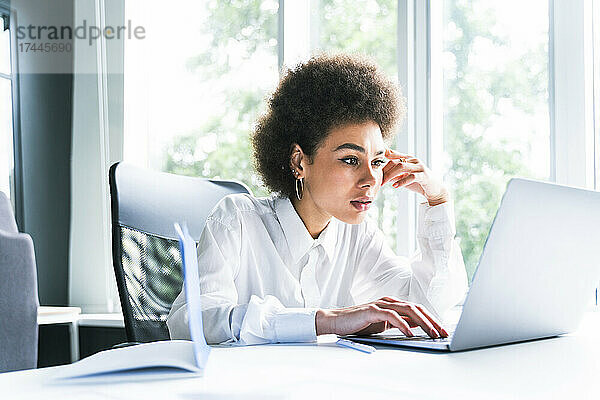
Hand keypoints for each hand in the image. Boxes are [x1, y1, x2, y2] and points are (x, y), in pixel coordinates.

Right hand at [315, 297, 447, 337]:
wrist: (335, 322)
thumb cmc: (357, 324)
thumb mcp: (382, 325)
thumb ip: (398, 323)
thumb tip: (417, 326)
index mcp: (391, 304)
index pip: (417, 309)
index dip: (431, 319)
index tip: (442, 330)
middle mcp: (388, 301)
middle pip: (416, 308)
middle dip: (432, 320)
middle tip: (442, 332)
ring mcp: (380, 304)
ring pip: (407, 310)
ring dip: (422, 322)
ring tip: (432, 333)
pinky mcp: (372, 310)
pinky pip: (392, 316)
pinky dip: (403, 325)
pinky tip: (410, 333)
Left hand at [381, 148, 448, 205]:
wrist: (434, 190)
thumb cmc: (418, 182)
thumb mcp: (404, 178)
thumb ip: (394, 175)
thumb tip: (382, 176)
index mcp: (408, 158)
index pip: (393, 155)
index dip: (383, 157)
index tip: (373, 161)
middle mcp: (414, 160)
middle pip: (395, 161)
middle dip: (385, 171)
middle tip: (378, 180)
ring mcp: (419, 167)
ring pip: (402, 166)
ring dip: (391, 175)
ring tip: (384, 183)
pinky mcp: (424, 175)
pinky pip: (411, 176)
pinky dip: (402, 181)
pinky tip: (395, 186)